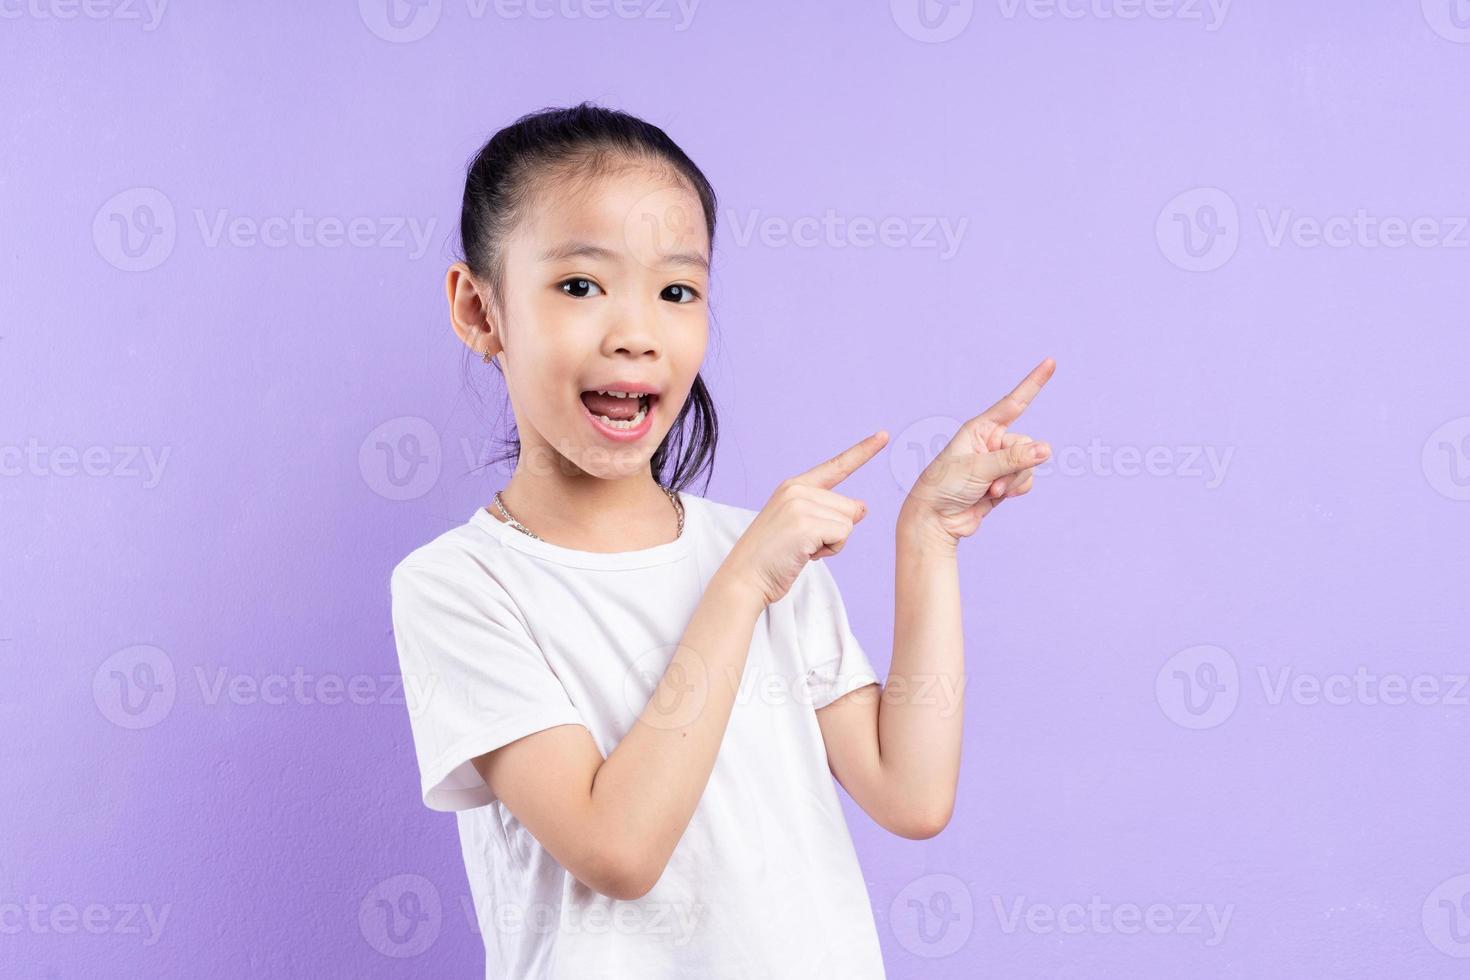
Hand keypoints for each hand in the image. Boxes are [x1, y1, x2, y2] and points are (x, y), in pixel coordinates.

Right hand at [722, 431, 888, 605]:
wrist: (745, 577)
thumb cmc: (772, 557)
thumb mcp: (801, 527)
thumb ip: (829, 512)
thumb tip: (863, 507)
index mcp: (794, 486)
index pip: (836, 466)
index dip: (863, 451)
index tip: (884, 435)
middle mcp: (797, 488)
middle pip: (849, 506)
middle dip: (836, 531)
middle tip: (804, 544)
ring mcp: (800, 504)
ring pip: (848, 521)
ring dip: (832, 543)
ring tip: (802, 549)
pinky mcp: (806, 523)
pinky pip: (843, 534)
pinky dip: (831, 550)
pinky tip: (805, 554)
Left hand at [903, 358, 1055, 541]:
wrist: (935, 520)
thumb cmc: (944, 487)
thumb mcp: (977, 469)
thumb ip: (1013, 459)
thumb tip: (1046, 449)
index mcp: (979, 429)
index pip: (1013, 402)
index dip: (1033, 382)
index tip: (1051, 362)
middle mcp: (991, 442)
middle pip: (1026, 444)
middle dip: (1014, 465)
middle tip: (990, 481)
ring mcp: (998, 463)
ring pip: (1029, 465)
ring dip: (1012, 481)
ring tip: (988, 491)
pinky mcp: (1004, 482)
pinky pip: (1026, 481)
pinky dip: (1015, 490)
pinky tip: (995, 497)